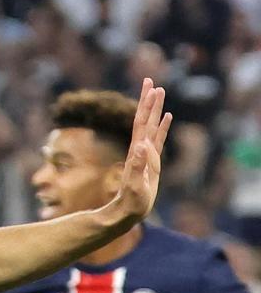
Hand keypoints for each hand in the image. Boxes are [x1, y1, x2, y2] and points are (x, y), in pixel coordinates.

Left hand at [111, 78, 172, 223]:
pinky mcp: (151, 161)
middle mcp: (140, 149)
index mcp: (138, 151)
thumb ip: (138, 166)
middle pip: (145, 119)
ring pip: (151, 126)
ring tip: (159, 91)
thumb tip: (141, 145)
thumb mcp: (135, 185)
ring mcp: (145, 154)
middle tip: (150, 80)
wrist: (126, 212)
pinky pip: (158, 139)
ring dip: (155, 108)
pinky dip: (162, 126)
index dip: (146, 106)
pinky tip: (166, 117)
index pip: (142, 123)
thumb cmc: (132, 202)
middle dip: (148, 100)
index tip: (151, 88)